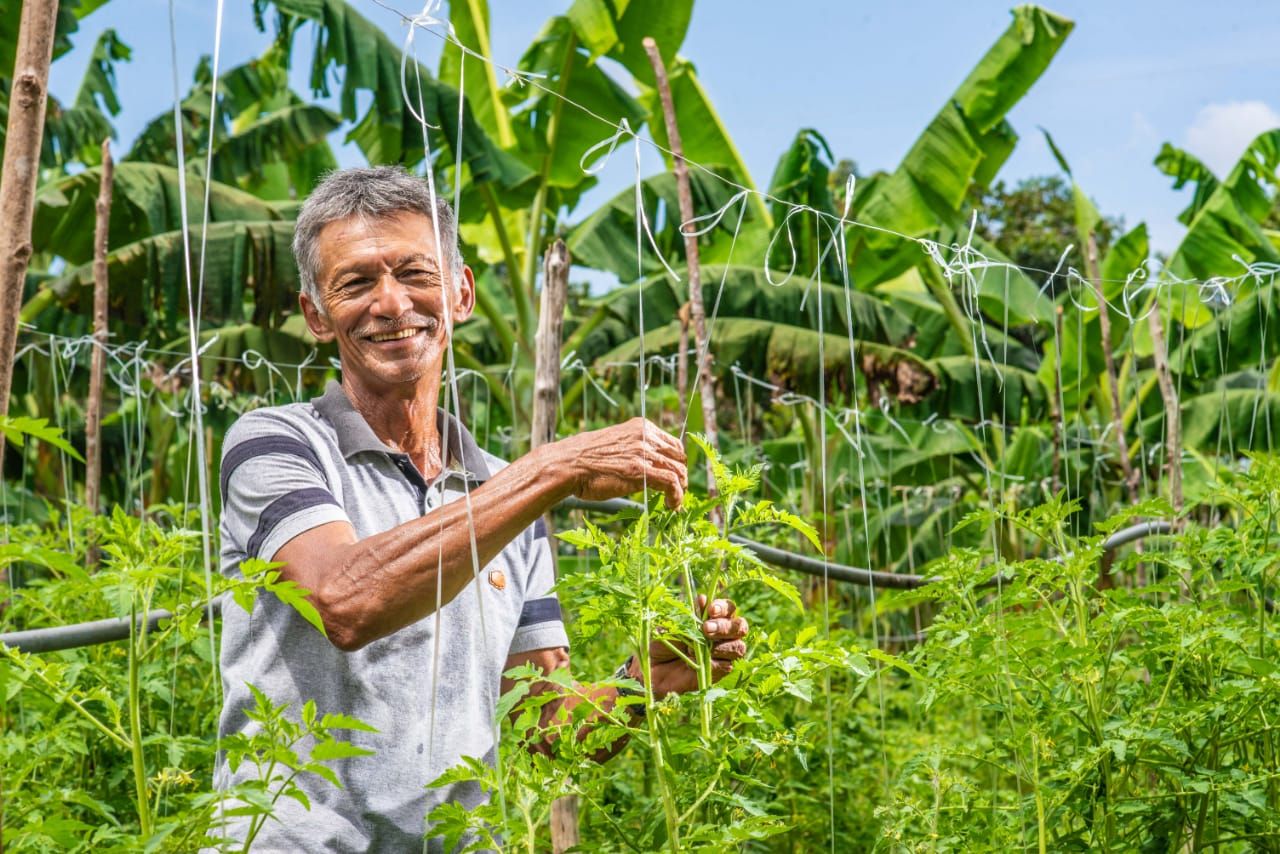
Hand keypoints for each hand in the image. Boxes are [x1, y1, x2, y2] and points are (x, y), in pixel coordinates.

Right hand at [557, 417, 687, 509]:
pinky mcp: (641, 471)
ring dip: (680, 489)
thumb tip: (648, 464)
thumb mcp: (616, 444)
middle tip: (676, 492)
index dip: (677, 462)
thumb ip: (634, 449)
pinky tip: (672, 505)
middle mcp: (646, 436)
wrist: (569, 464)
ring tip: (674, 502)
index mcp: (640, 427)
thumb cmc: (586, 459)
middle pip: (679, 457)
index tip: (675, 476)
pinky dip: (677, 496)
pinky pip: (671, 482)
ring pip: (678, 470)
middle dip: (681, 476)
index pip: (673, 444)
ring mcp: (644, 452)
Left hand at [636, 596, 748, 698]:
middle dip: (725, 626)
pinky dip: (713, 663)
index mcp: (712, 618)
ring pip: (738, 647)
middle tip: (706, 629)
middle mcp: (722, 635)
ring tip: (697, 648)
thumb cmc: (662, 642)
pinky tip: (696, 661)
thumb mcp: (673, 626)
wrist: (652, 669)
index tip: (711, 610)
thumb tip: (703, 599)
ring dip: (721, 646)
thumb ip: (690, 615)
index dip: (724, 608)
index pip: (729, 608)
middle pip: (740, 626)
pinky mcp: (719, 672)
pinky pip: (726, 666)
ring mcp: (722, 654)